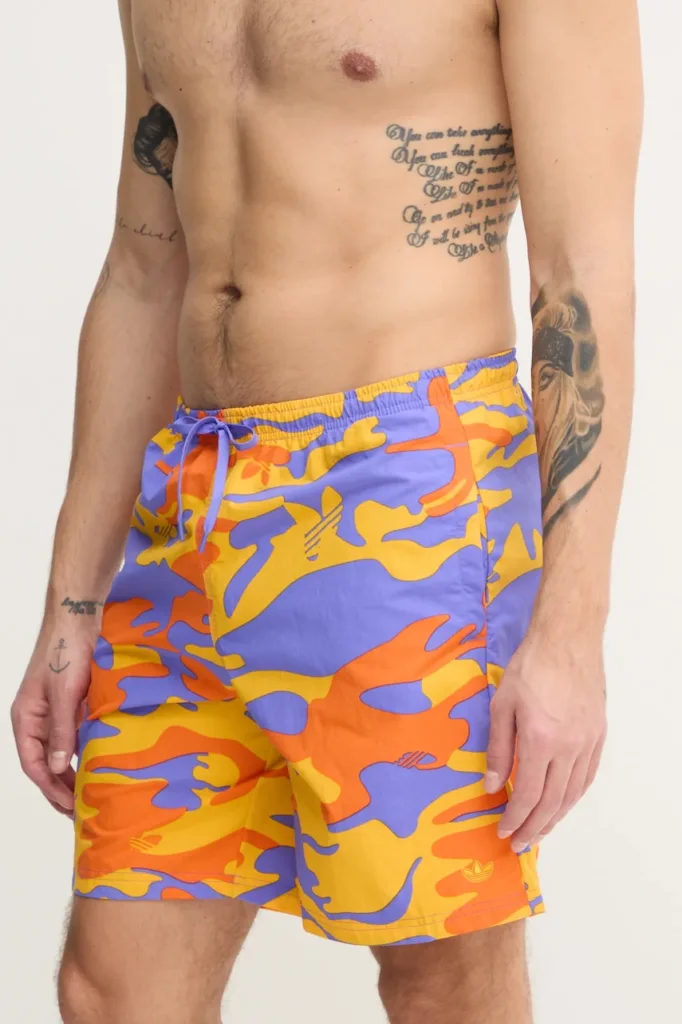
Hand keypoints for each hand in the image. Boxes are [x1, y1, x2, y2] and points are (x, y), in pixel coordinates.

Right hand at [11, 626, 94, 816]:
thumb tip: (56, 768)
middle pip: (44, 762)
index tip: (70, 806)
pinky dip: (81, 751)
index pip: (33, 764)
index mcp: (26, 718)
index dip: (50, 788)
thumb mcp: (65, 694)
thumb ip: (62, 731)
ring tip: (87, 793)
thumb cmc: (67, 650)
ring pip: (58, 751)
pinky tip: (95, 762)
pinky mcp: (72, 702)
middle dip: (59, 787)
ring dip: (70, 772)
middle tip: (79, 810)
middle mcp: (36, 718)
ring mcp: (54, 710)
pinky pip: (73, 734)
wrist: (80, 617)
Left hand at [484, 632, 606, 851]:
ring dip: (556, 818)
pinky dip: (574, 796)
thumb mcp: (501, 704)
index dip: (516, 818)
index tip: (504, 831)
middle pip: (552, 802)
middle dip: (534, 827)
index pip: (529, 794)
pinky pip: (587, 776)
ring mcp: (587, 742)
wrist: (567, 640)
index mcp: (540, 741)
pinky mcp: (598, 734)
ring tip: (539, 831)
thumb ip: (498, 748)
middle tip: (520, 844)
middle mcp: (568, 748)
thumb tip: (493, 785)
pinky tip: (563, 804)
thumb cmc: (529, 667)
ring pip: (573, 793)